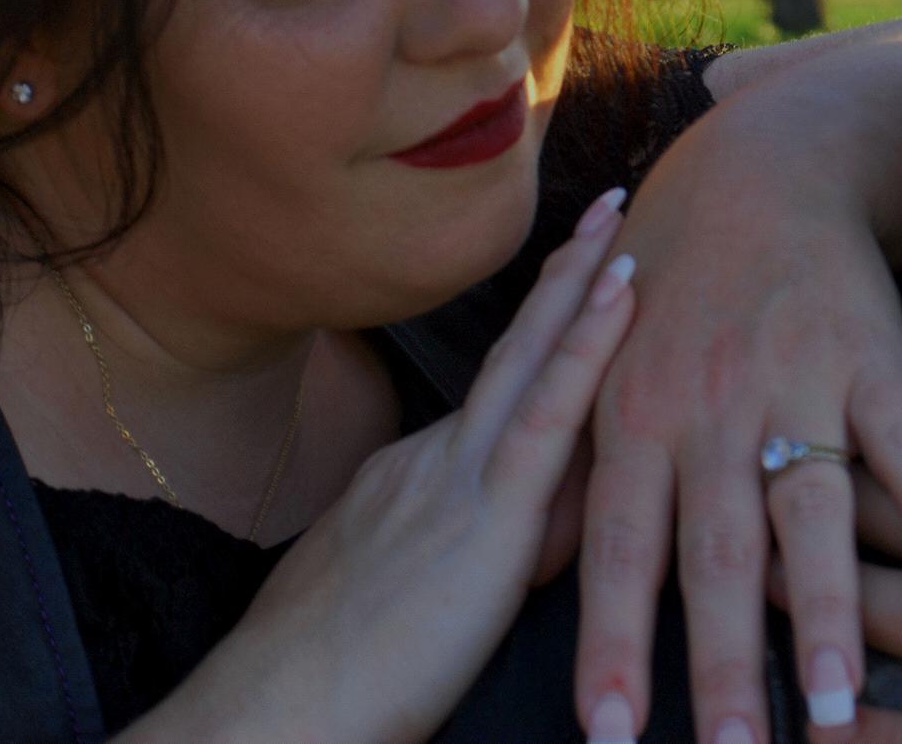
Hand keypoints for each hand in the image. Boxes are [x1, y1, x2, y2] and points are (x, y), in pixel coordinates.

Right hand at [121, 189, 638, 743]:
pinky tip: (622, 294)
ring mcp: (456, 474)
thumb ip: (471, 553)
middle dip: (562, 276)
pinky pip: (547, 412)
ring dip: (581, 283)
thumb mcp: (403, 596)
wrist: (279, 712)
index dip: (537, 330)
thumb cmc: (336, 683)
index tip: (570, 273)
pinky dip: (587, 344)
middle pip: (514, 351)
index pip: (498, 394)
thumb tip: (546, 532)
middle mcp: (435, 456)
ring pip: (533, 360)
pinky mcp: (485, 514)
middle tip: (605, 208)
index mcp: (416, 476)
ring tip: (621, 220)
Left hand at [575, 117, 901, 743]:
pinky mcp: (867, 355)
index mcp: (635, 417)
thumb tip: (553, 577)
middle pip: (717, 551)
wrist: (755, 172)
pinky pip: (901, 436)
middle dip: (723, 662)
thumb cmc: (671, 284)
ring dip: (829, 613)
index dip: (613, 641)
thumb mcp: (609, 368)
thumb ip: (592, 471)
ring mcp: (791, 381)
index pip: (619, 548)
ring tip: (840, 707)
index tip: (610, 735)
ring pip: (809, 509)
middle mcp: (709, 408)